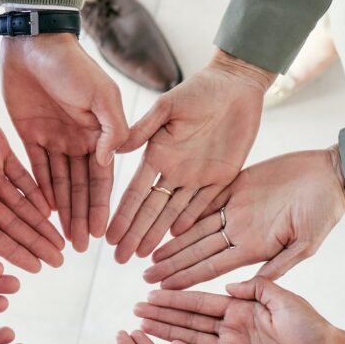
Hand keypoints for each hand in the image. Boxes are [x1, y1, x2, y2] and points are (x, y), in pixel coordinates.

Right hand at [0, 72, 64, 271]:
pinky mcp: (1, 152)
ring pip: (22, 206)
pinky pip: (25, 178)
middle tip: (59, 259)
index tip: (38, 268)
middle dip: (36, 244)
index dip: (16, 253)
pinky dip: (39, 193)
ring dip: (41, 224)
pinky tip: (53, 208)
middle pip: (13, 226)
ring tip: (61, 241)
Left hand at [2, 35, 127, 251]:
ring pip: (59, 183)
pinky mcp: (30, 134)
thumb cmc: (72, 64)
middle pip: (81, 187)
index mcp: (100, 132)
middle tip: (79, 247)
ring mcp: (54, 139)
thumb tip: (111, 162)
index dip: (101, 206)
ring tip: (62, 239)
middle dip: (81, 217)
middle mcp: (79, 140)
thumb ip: (111, 128)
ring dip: (62, 211)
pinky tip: (42, 215)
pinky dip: (40, 192)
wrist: (34, 41)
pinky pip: (36, 170)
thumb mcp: (100, 94)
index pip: (102, 178)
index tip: (102, 234)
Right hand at [106, 52, 274, 262]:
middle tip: (120, 259)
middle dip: (135, 234)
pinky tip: (177, 238)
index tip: (108, 236)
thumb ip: (143, 129)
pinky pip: (204, 205)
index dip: (122, 216)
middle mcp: (173, 170)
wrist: (236, 85)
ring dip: (158, 234)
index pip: (135, 193)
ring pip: (174, 212)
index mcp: (157, 154)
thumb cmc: (200, 89)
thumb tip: (115, 150)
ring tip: (142, 256)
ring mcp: (197, 176)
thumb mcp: (167, 106)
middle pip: (151, 210)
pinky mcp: (221, 177)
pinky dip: (191, 221)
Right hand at [134, 278, 342, 343]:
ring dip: (166, 333)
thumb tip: (226, 285)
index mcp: (242, 307)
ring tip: (141, 328)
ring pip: (192, 339)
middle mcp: (232, 327)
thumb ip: (255, 289)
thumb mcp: (284, 300)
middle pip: (189, 320)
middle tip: (135, 311)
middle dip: (162, 315)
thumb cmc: (312, 328)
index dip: (176, 298)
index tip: (152, 292)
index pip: (201, 301)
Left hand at [144, 147, 344, 287]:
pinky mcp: (238, 185)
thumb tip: (247, 287)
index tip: (163, 289)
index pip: (211, 266)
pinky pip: (206, 198)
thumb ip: (278, 266)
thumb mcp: (306, 244)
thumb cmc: (325, 210)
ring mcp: (238, 209)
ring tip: (149, 256)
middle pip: (197, 250)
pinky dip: (186, 209)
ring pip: (196, 227)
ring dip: (174, 242)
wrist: (334, 174)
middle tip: (145, 278)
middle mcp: (241, 231)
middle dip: (171, 265)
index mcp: (254, 247)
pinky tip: (166, 220)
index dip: (185, 277)